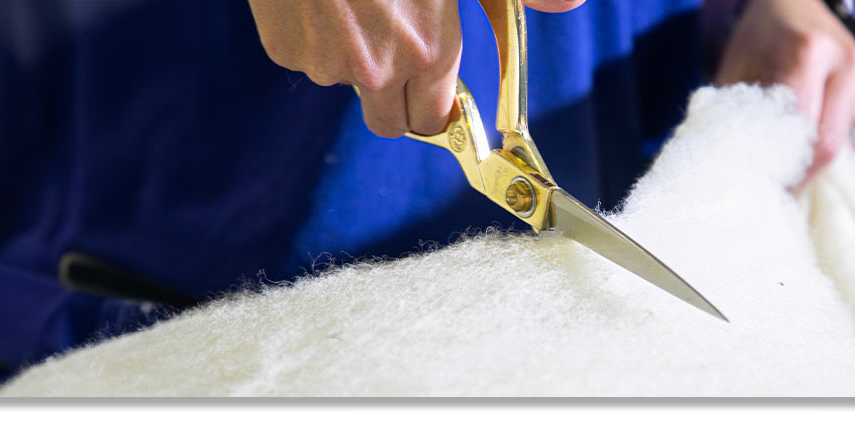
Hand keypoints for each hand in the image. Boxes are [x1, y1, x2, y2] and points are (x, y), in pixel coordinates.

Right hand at [247, 0, 584, 137]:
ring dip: (352, 57)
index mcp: (428, 51)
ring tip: (355, 3)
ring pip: (346, 80)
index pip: (434, 122)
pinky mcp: (284, 50)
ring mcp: (326, 63)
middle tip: (397, 51)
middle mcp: (377, 70)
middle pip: (389, 122)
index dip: (436, 106)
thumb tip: (569, 5)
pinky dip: (315, 35)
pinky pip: (307, 58)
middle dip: (395, 97)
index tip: (434, 88)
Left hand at [711, 0, 854, 184]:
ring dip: (850, 180)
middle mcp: (851, 63)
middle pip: (832, 145)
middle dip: (806, 179)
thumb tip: (739, 173)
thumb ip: (739, 117)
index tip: (767, 189)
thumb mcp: (738, 72)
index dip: (780, 166)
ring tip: (824, 196)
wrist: (796, 13)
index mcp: (810, 50)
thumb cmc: (764, 46)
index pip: (797, 127)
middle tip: (788, 197)